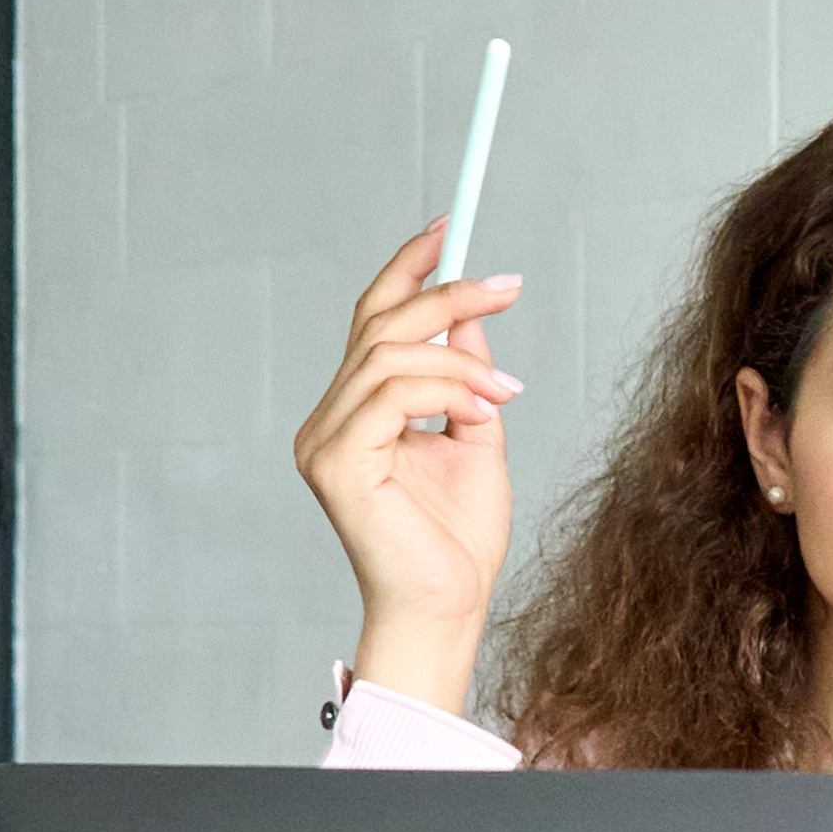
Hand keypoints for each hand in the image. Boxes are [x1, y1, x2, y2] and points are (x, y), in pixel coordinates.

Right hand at [289, 220, 522, 709]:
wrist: (450, 605)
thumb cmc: (458, 538)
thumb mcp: (475, 435)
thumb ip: (465, 377)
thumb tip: (469, 317)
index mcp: (355, 412)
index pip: (373, 319)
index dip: (407, 268)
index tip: (450, 226)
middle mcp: (328, 420)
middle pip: (379, 325)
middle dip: (447, 295)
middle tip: (508, 285)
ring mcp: (324, 440)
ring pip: (388, 356)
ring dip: (460, 361)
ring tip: (505, 391)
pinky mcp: (334, 463)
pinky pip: (389, 396)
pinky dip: (445, 391)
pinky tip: (484, 412)